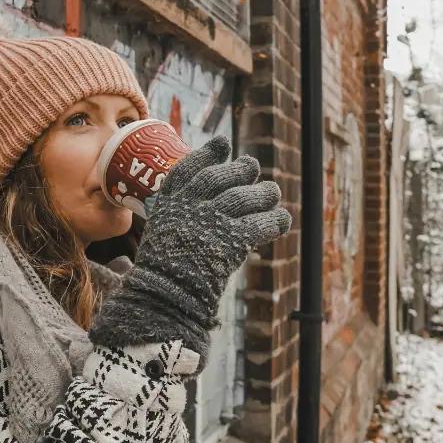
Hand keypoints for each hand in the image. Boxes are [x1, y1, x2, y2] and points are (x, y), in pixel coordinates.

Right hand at [89, 136, 291, 361]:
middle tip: (252, 166)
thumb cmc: (160, 274)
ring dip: (263, 194)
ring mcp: (210, 221)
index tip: (222, 144)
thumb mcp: (160, 236)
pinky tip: (281, 221)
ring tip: (272, 193)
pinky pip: (259, 224)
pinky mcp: (230, 240)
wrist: (162, 299)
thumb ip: (176, 219)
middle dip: (239, 169)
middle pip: (219, 178)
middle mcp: (189, 207)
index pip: (187, 169)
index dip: (206, 154)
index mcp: (168, 204)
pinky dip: (274, 221)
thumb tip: (191, 211)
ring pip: (244, 197)